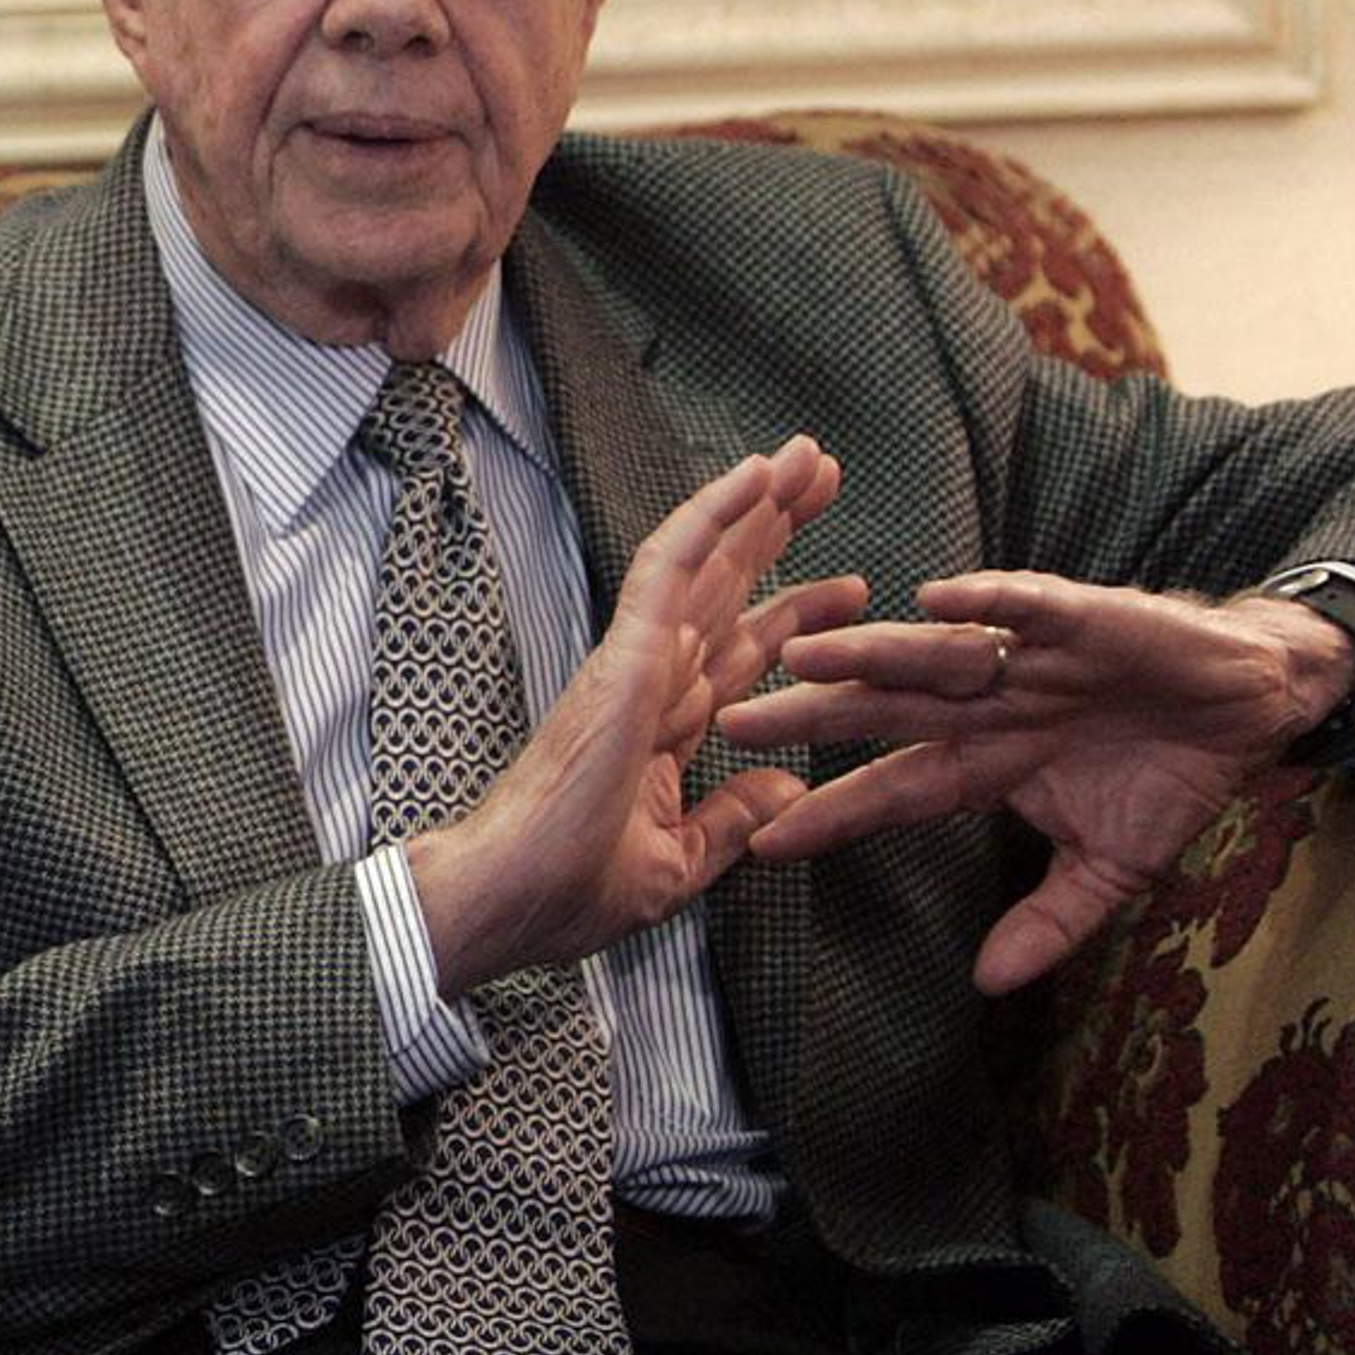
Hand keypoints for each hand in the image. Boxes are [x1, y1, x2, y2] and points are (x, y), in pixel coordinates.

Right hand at [409, 435, 860, 995]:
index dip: (789, 613)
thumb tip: (789, 786)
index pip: (736, 652)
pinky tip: (755, 478)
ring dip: (755, 504)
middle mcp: (651, 680)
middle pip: (725, 589)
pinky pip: (669, 568)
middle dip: (773, 532)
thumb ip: (731, 820)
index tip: (846, 587)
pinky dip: (711, 517)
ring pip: (703, 560)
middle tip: (825, 474)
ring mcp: (635, 660)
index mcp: (661, 727)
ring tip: (809, 455)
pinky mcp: (624, 654)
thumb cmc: (569, 894)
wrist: (508, 899)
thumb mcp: (676, 865)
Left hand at [722, 569, 1354, 995]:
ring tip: (802, 656)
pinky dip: (987, 601)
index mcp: (983, 760)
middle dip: (811, 720)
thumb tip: (990, 985)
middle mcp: (987, 703)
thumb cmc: (1167, 775)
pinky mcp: (1079, 617)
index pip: (891, 789)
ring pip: (933, 655)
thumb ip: (1050, 919)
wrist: (1249, 702)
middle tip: (731, 723)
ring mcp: (1026, 657)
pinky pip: (1026, 606)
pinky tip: (934, 596)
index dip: (830, 812)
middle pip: (885, 713)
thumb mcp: (1111, 867)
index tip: (760, 841)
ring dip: (870, 654)